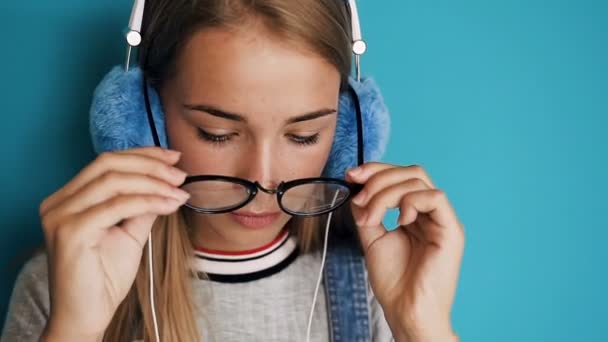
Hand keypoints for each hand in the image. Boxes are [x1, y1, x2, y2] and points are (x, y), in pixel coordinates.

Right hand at [39, 147, 189, 339]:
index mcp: (68, 198)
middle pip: (107, 164)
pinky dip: (147, 201)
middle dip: (150, 165)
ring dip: (153, 183)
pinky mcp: (70, 232)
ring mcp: (60, 216)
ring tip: (178, 191)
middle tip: (180, 175)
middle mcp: (58, 202)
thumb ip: (142, 206)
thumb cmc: (104, 278)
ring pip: (113, 181)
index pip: (106, 162)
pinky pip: (117, 206)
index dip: (142, 155)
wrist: (88, 316)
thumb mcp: (129, 233)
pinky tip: (168, 205)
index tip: (174, 157)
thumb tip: (167, 183)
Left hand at [346, 163, 463, 341]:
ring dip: (387, 193)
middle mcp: (431, 213)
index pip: (401, 177)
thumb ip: (368, 211)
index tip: (352, 175)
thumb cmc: (394, 281)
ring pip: (418, 181)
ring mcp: (442, 220)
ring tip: (372, 216)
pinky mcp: (451, 230)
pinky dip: (410, 202)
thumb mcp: (372, 238)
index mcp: (415, 214)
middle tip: (360, 197)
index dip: (376, 170)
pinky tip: (400, 221)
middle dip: (379, 178)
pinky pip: (435, 198)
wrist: (406, 310)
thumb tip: (357, 187)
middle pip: (410, 172)